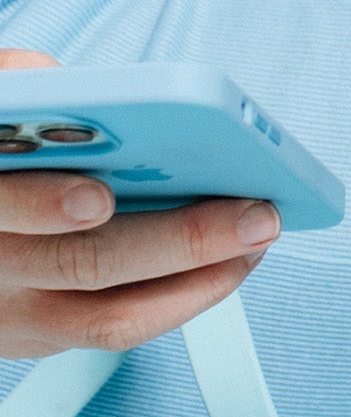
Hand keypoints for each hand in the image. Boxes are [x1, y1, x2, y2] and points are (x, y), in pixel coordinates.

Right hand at [0, 50, 278, 359]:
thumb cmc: (3, 155)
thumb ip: (22, 90)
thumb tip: (59, 78)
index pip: (3, 205)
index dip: (44, 205)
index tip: (98, 198)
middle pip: (83, 265)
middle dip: (180, 240)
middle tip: (254, 215)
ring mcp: (14, 315)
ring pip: (112, 317)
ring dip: (201, 278)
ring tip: (259, 235)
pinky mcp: (44, 338)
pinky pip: (122, 329)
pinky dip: (185, 298)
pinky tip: (233, 259)